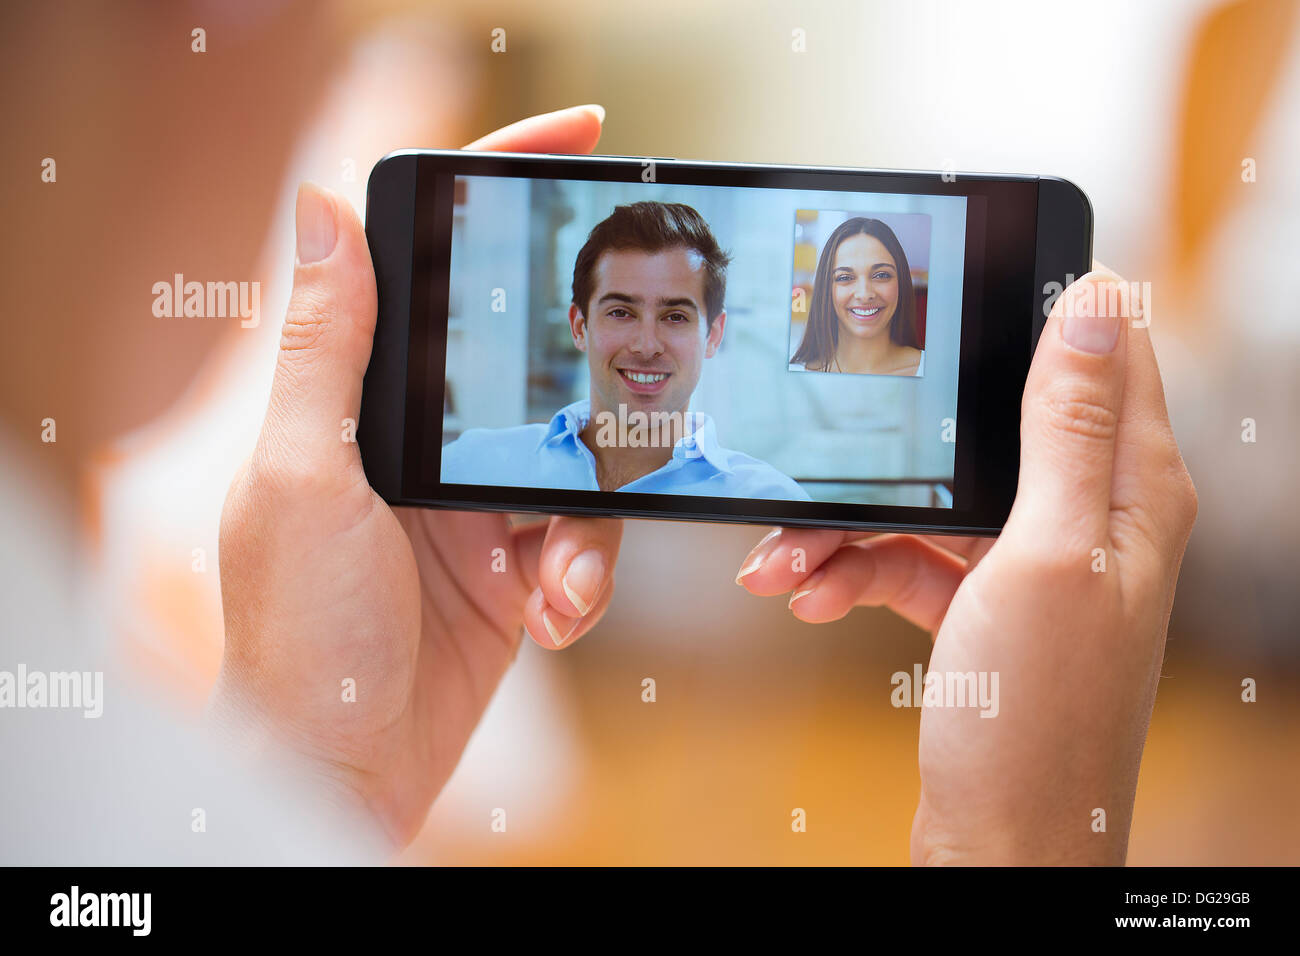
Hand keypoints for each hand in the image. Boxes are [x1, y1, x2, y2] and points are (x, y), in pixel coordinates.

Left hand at [212, 106, 621, 850]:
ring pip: (577, 461)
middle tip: (638, 381)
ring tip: (553, 588)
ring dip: (583, 529)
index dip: (499, 189)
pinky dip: (583, 577)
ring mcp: (476, 505)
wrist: (345, 774)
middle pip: (530, 361)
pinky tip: (554, 618)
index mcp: (362, 399)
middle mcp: (422, 442)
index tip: (578, 138)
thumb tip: (317, 207)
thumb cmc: (301, 636)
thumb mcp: (304, 478)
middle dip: (588, 380)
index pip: (428, 266)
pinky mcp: (518, 566)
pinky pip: (583, 539)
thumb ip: (326, 348)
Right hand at [735, 268, 1196, 863]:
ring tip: (779, 559)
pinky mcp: (981, 607)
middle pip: (983, 432)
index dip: (1045, 300)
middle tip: (822, 452)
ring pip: (927, 501)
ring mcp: (1030, 566)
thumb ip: (1065, 427)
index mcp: (1126, 490)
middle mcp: (1086, 518)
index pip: (1107, 351)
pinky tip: (803, 593)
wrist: (1002, 847)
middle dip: (893, 445)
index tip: (969, 265)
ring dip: (846, 524)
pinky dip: (852, 569)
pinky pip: (907, 559)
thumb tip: (1094, 299)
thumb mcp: (1046, 555)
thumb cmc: (1037, 719)